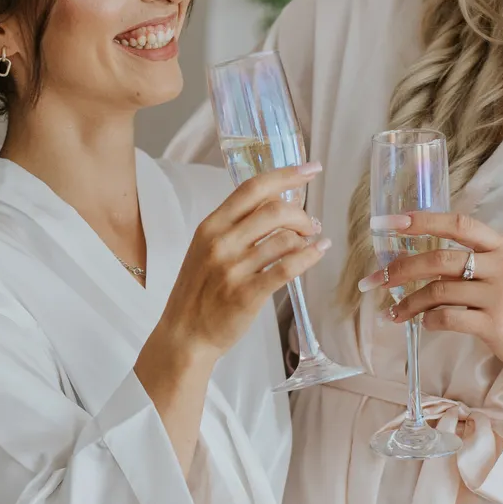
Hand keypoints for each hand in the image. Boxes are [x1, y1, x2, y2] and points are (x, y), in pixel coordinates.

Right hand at [149, 165, 328, 366]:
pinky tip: (317, 253)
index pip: (252, 188)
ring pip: (285, 239)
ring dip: (306, 237)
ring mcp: (233, 269)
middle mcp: (221, 243)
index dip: (286, 174)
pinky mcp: (247, 294)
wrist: (185, 334)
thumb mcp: (206, 249)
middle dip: (301, 214)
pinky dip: (309, 257)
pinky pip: (287, 268)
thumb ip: (235, 227)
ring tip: (311, 242)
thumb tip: (275, 205)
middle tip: (310, 224)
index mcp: (210, 226)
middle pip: (274, 210)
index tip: (311, 169)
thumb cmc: (199, 292)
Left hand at [360, 210, 502, 383]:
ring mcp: (500, 295)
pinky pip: (448, 318)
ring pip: (439, 290)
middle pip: (440, 258)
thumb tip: (425, 260)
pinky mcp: (495, 325)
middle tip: (378, 279)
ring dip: (409, 302)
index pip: (458, 224)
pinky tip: (423, 323)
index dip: (422, 221)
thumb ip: (477, 259)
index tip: (392, 223)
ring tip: (395, 312)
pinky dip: (428, 320)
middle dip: (401, 268)